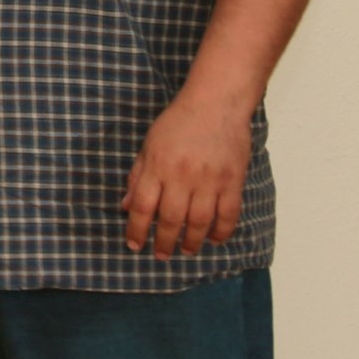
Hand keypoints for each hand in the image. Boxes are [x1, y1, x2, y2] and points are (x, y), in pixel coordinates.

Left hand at [121, 94, 251, 258]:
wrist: (216, 103)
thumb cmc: (179, 122)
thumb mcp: (149, 145)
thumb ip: (138, 176)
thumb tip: (126, 206)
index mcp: (158, 165)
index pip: (142, 205)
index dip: (136, 229)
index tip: (134, 245)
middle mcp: (182, 175)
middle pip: (171, 219)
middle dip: (164, 242)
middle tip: (161, 255)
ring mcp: (210, 179)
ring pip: (200, 222)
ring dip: (192, 242)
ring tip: (185, 250)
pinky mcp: (233, 180)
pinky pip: (228, 214)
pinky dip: (222, 231)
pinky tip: (214, 240)